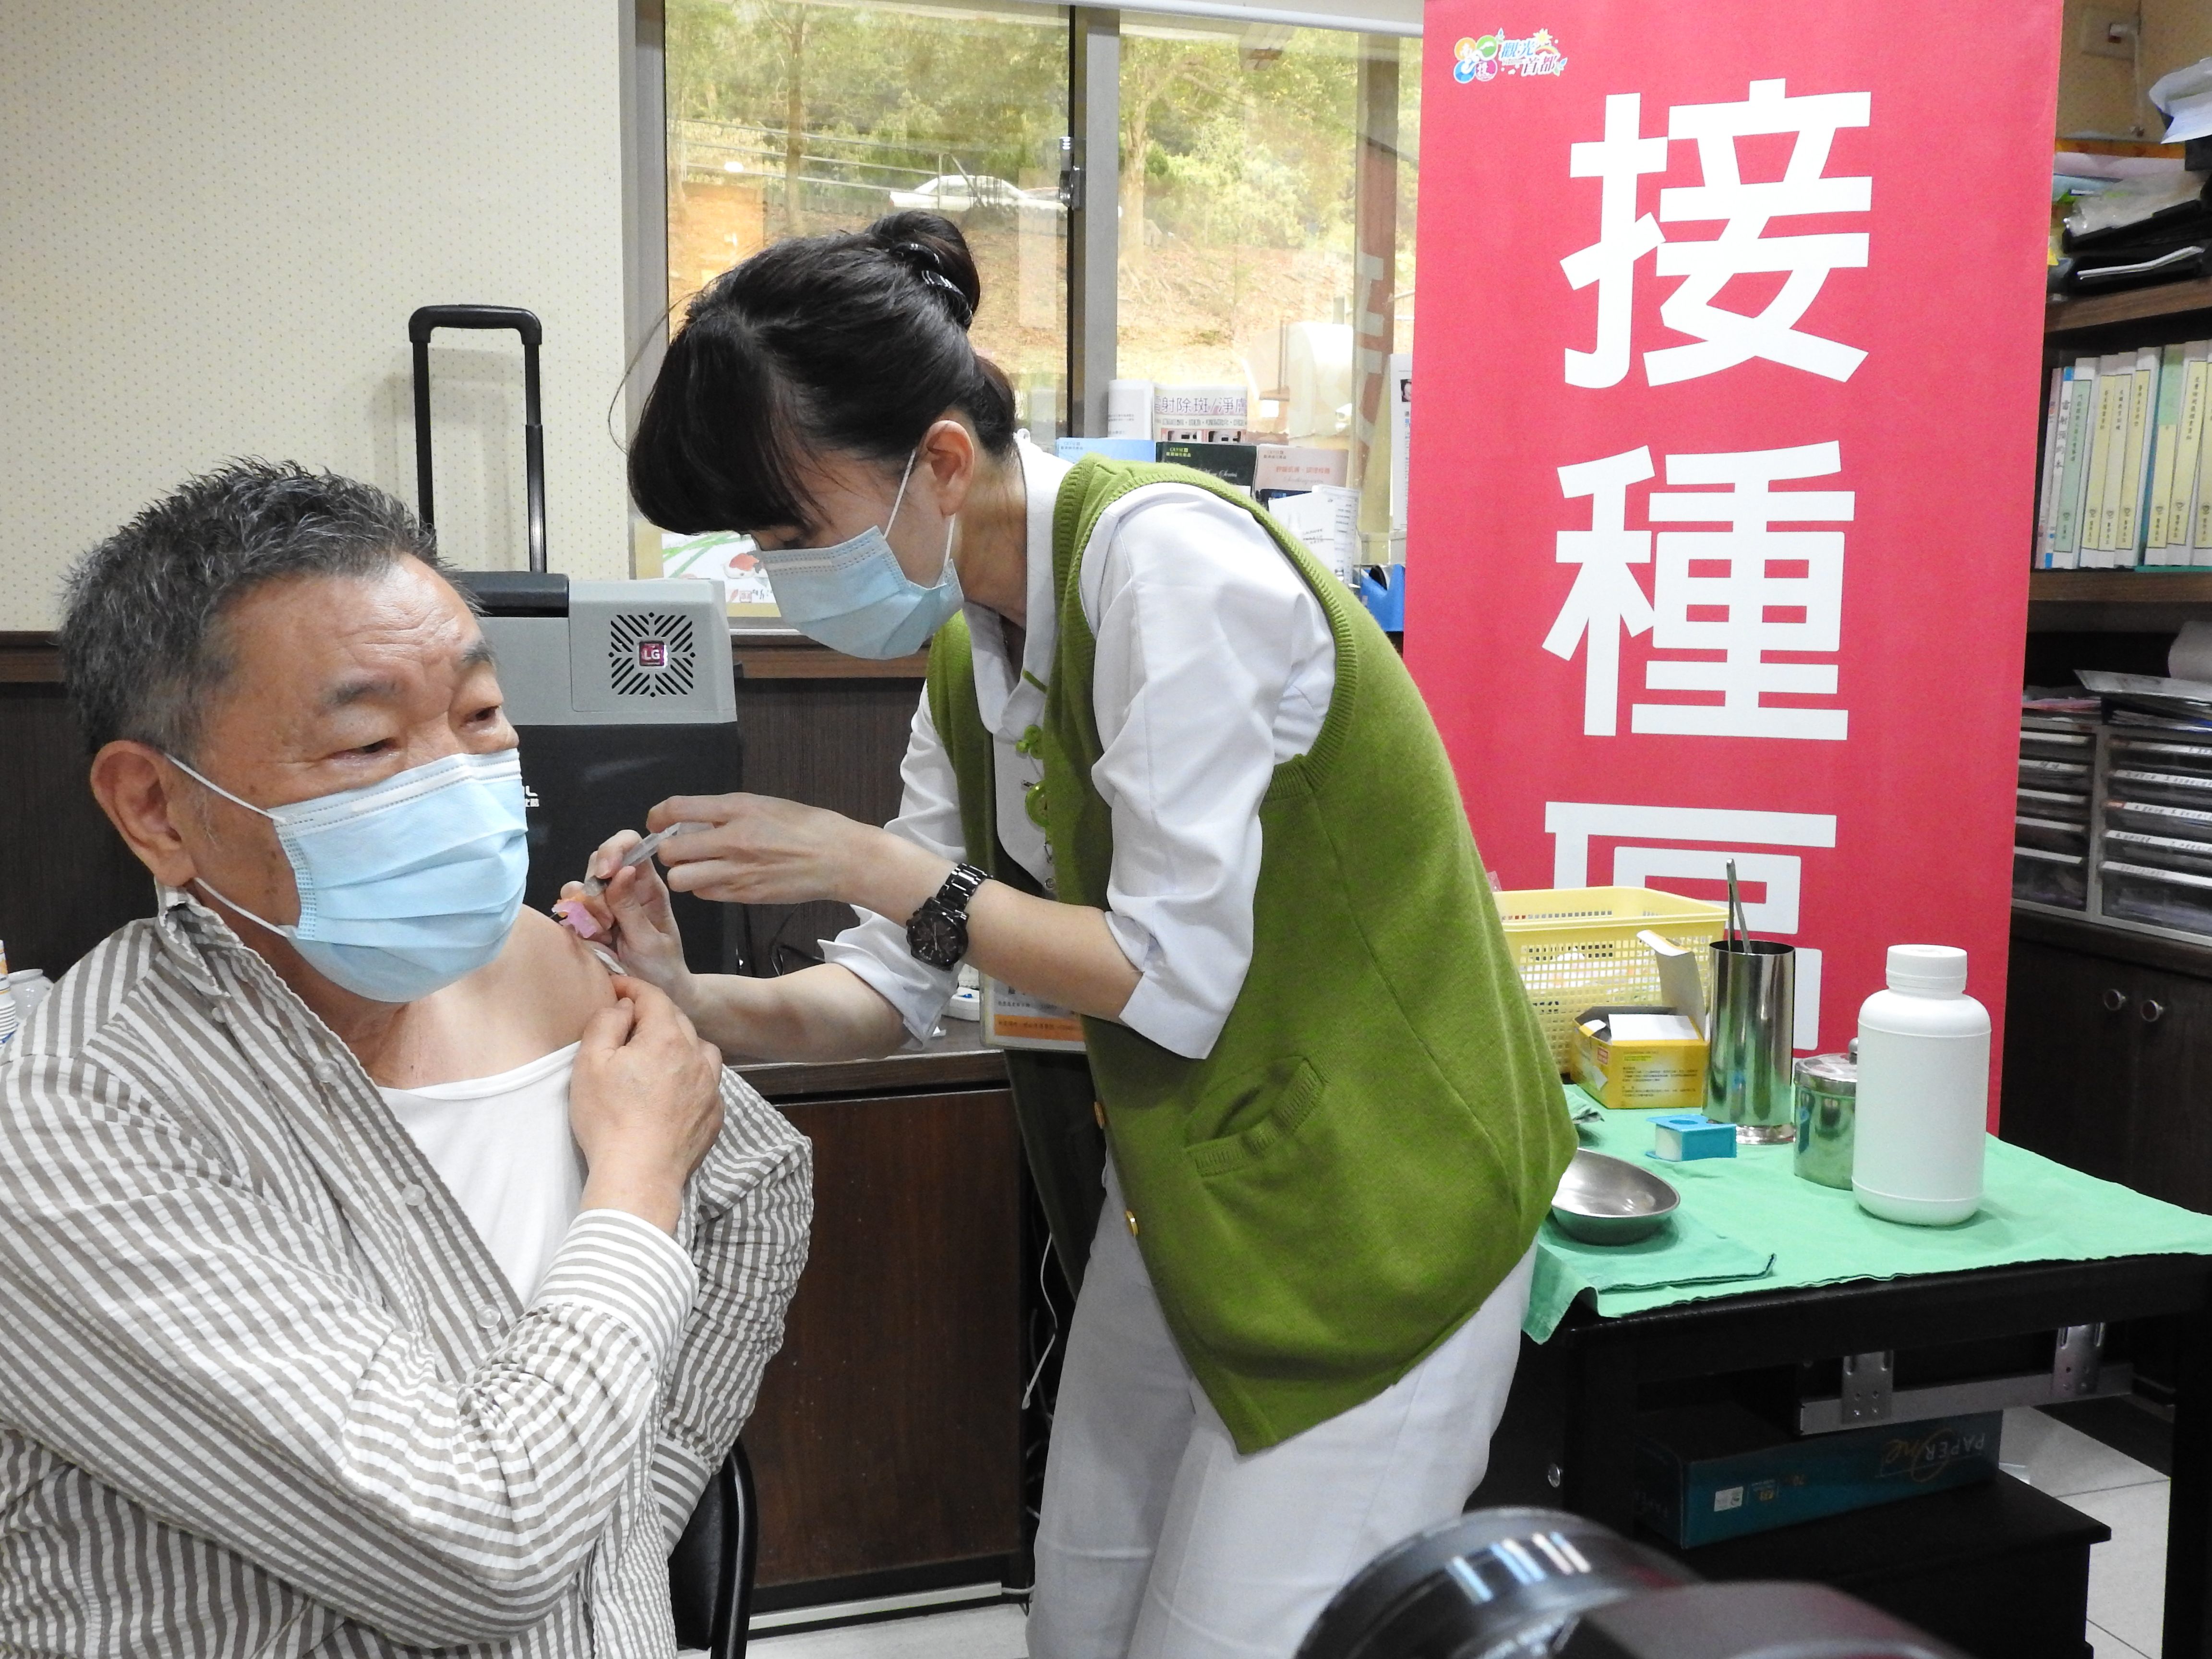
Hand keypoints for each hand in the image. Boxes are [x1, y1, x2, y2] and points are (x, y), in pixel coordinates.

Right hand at [559, 831, 695, 1009]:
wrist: (651, 996)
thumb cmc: (662, 967)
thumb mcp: (651, 940)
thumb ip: (632, 908)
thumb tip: (622, 870)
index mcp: (647, 885)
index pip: (631, 844)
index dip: (614, 848)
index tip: (605, 872)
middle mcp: (624, 888)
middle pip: (597, 862)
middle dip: (597, 889)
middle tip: (609, 921)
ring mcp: (603, 904)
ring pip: (579, 886)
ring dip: (587, 910)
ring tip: (605, 934)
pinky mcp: (586, 921)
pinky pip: (569, 910)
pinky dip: (576, 923)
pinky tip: (594, 940)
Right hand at [570, 976, 724, 1233]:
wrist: (639, 1175)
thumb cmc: (609, 1119)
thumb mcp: (590, 1063)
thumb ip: (607, 1023)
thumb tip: (624, 1006)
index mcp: (667, 1038)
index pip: (653, 997)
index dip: (632, 987)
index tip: (615, 987)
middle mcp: (697, 1056)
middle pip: (677, 1021)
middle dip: (653, 1015)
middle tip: (628, 1021)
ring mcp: (711, 1086)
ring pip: (699, 1049)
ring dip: (679, 1043)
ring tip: (656, 1054)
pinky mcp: (715, 1113)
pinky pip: (707, 1081)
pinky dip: (691, 1076)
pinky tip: (673, 1088)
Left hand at [647, 793, 947, 917]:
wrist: (840, 858)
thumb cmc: (808, 826)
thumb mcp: (765, 804)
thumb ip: (727, 811)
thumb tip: (692, 819)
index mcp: (738, 809)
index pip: (676, 809)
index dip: (658, 815)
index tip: (659, 820)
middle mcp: (732, 840)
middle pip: (671, 852)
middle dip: (669, 850)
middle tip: (681, 846)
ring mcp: (737, 872)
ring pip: (682, 880)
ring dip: (684, 873)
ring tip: (698, 865)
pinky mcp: (745, 895)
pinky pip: (705, 895)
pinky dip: (705, 887)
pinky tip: (720, 878)